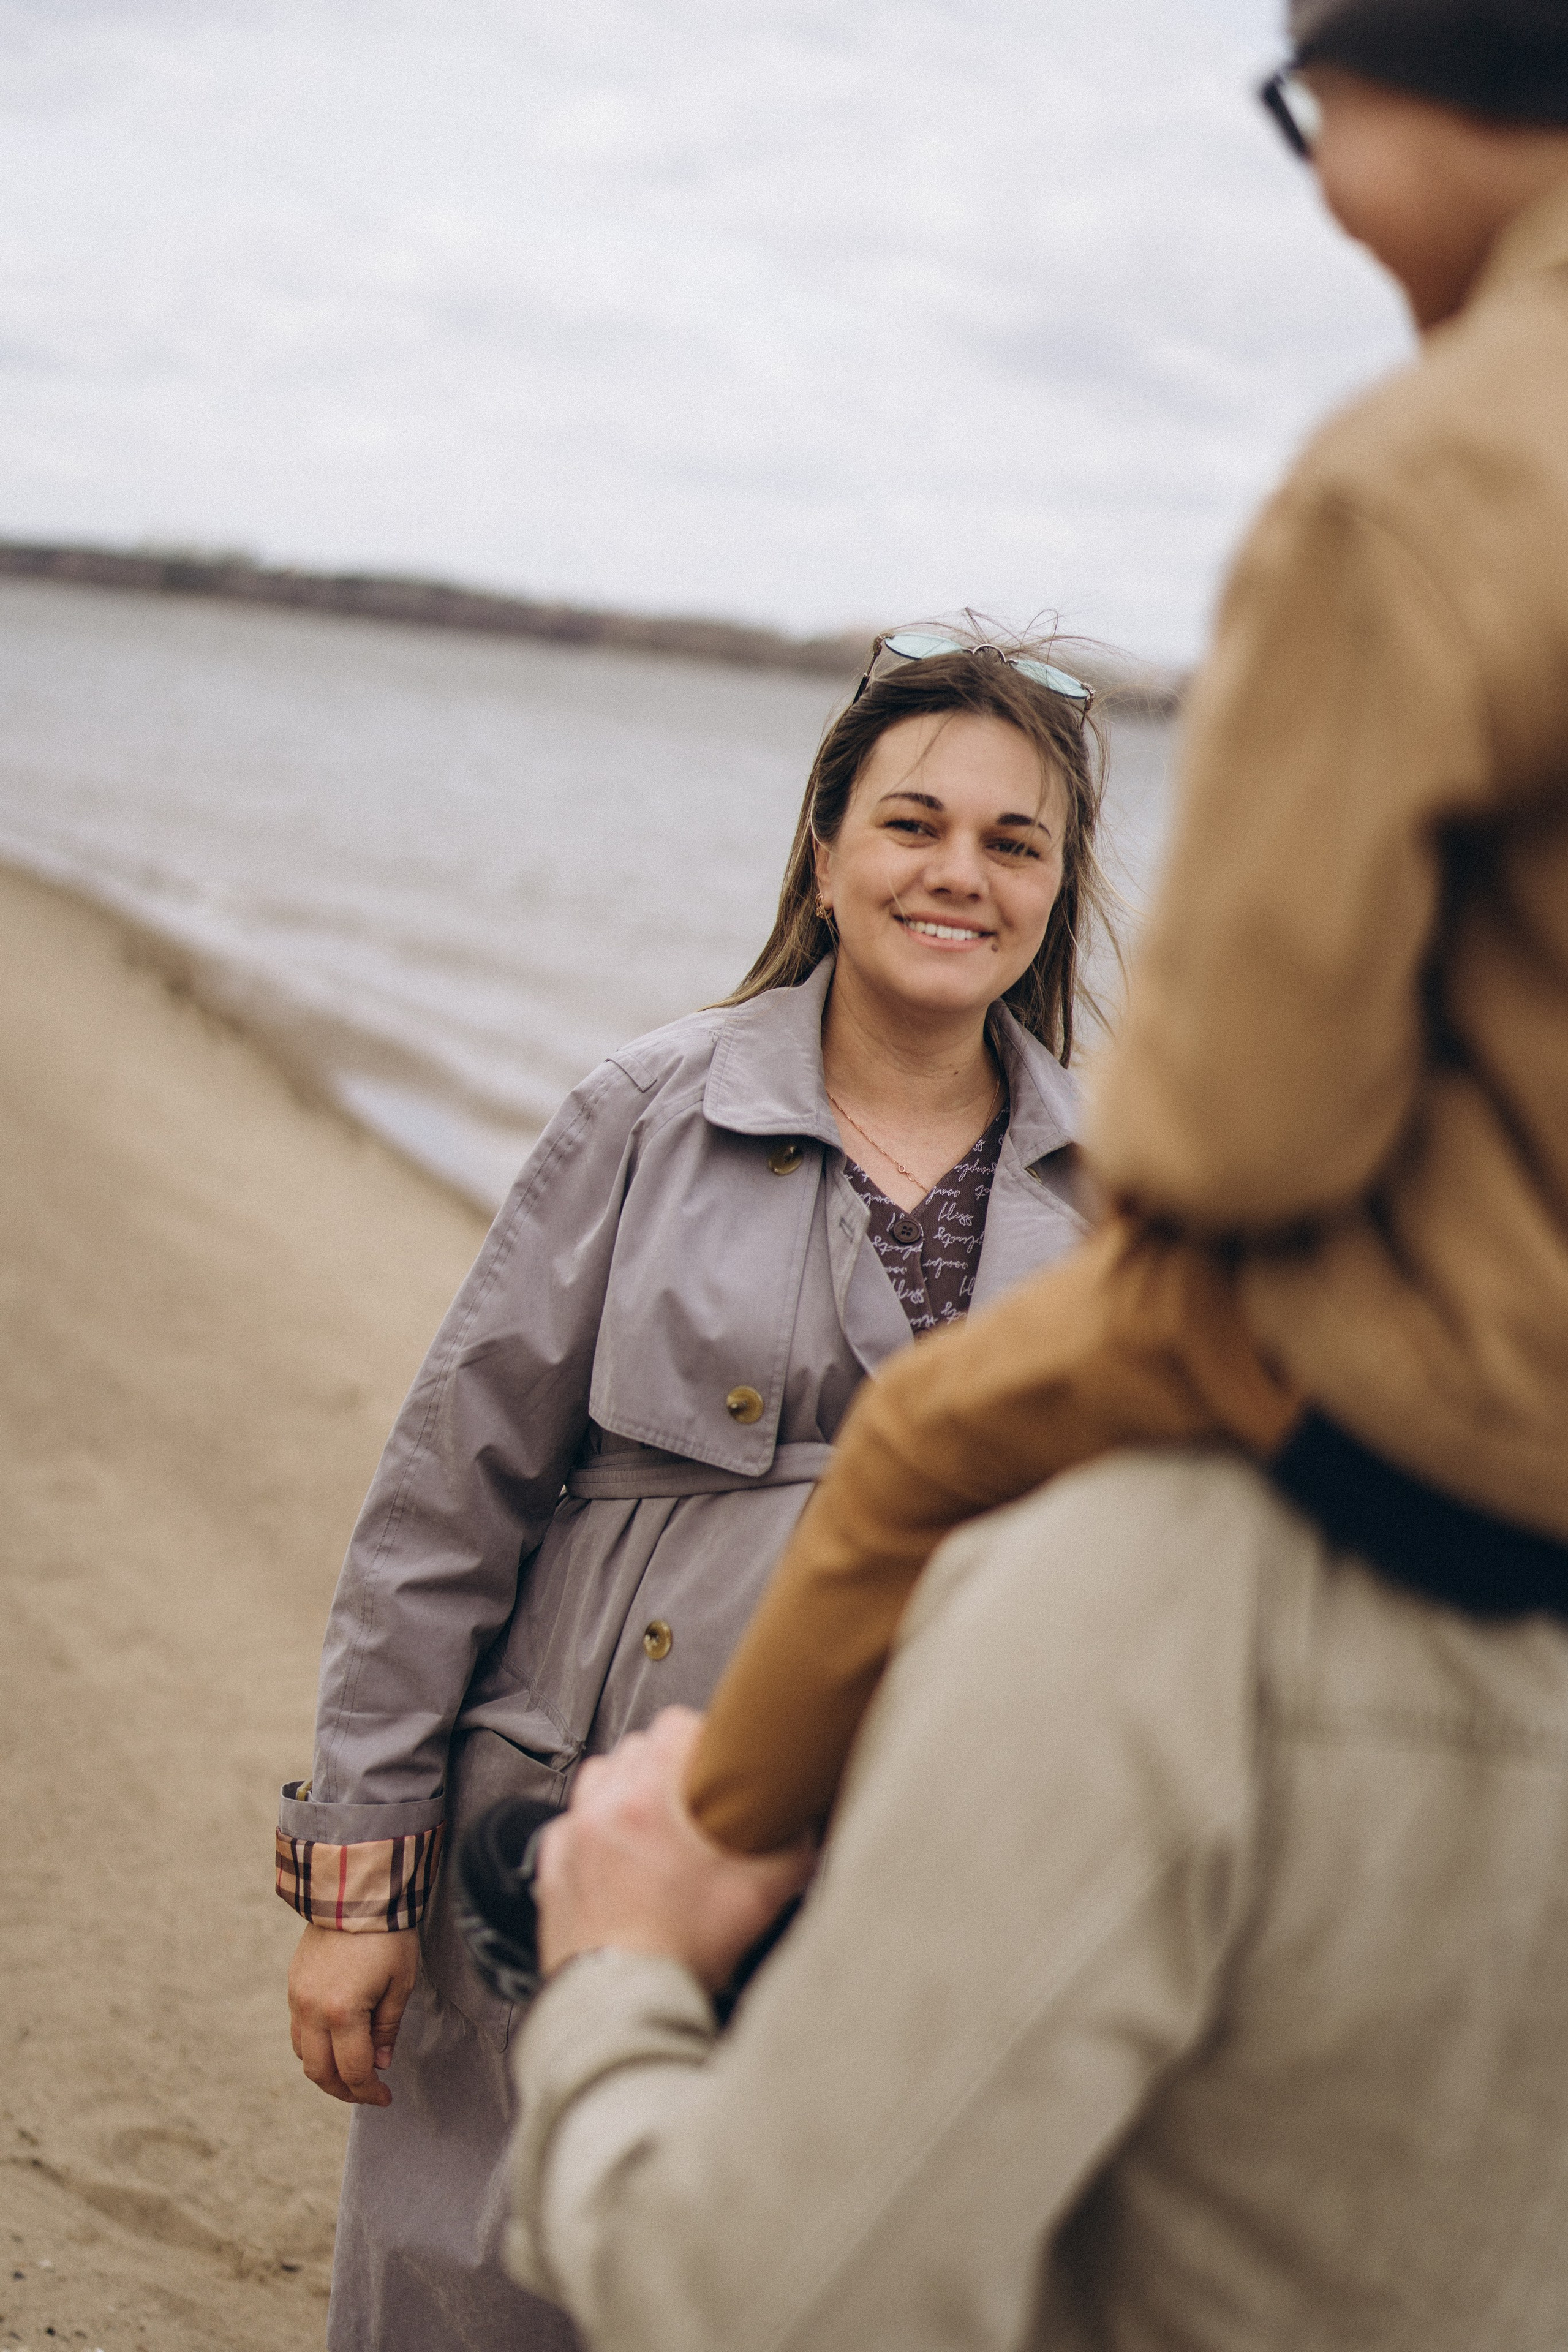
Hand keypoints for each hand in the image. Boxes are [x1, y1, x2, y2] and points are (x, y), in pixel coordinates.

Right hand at [288, 1924, 419, 2104]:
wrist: (355, 1892)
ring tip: (351, 2072)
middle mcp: (312, 2010)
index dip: (369, 2092)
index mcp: (342, 2013)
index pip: (353, 2071)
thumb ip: (387, 2028)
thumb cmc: (387, 1935)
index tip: (386, 2098)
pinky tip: (335, 2044)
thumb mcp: (401, 1983)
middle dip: (344, 2091)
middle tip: (367, 2093)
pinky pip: (297, 2030)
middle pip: (320, 2072)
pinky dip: (314, 2047)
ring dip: (325, 2071)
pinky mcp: (293, 1984)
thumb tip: (379, 2063)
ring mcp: (297, 1997)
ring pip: (303, 2054)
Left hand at [535, 1708, 815, 1992]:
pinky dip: (592, 1830)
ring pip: (597, 1780)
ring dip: (624, 1788)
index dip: (702, 1736)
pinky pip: (570, 1825)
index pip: (673, 1725)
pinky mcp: (552, 1871)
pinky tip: (617, 1857)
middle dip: (664, 1763)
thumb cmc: (680, 1956)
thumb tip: (807, 1829)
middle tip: (692, 1796)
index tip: (716, 1759)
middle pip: (634, 1748)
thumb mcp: (757, 1899)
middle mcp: (601, 1810)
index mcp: (647, 1802)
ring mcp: (571, 1839)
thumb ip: (792, 1854)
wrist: (623, 2011)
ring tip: (653, 1820)